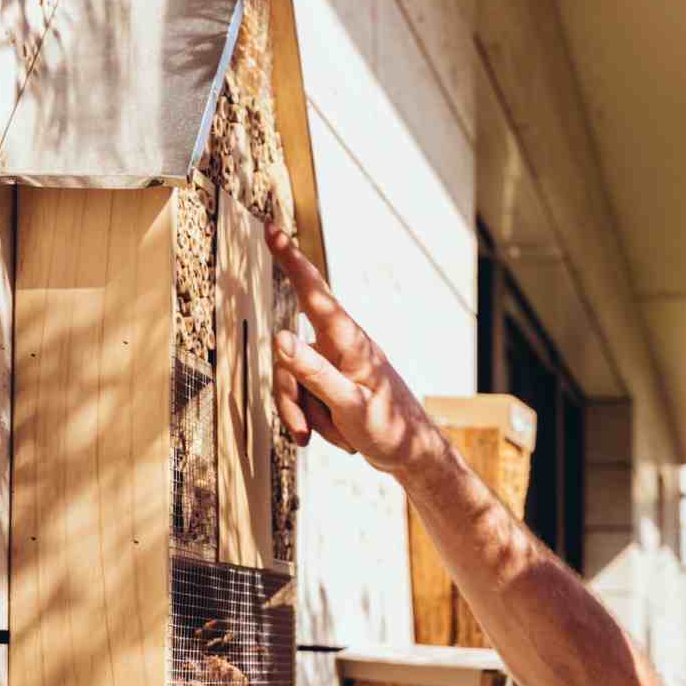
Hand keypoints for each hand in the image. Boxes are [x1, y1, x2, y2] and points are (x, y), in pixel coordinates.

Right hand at [264, 226, 439, 473]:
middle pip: (289, 360)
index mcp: (348, 341)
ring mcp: (337, 365)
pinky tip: (344, 438)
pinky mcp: (335, 384)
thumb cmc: (390, 429)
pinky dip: (318, 422)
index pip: (313, 293)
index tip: (273, 229)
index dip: (291, 261)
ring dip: (311, 416)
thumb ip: (313, 372)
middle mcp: (340, 346)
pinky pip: (306, 397)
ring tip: (343, 438)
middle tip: (304, 435)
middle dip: (293, 401)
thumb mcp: (348, 405)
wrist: (413, 456)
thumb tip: (279, 337)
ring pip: (295, 382)